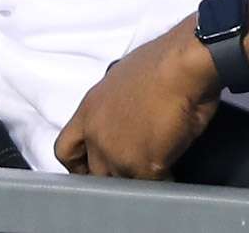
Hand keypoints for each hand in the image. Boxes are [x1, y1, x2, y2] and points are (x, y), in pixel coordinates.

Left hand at [55, 21, 221, 178]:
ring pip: (122, 183)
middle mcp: (97, 133)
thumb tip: (125, 116)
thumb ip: (113, 107)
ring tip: (156, 169)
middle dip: (114, 174)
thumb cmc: (162, 62)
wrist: (182, 64)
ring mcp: (117, 153)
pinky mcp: (143, 165)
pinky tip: (173, 171)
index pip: (66, 150)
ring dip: (137, 179)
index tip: (93, 168)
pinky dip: (163, 181)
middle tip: (135, 167)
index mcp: (89, 110)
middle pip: (95, 173)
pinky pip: (151, 186)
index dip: (79, 164)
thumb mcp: (121, 79)